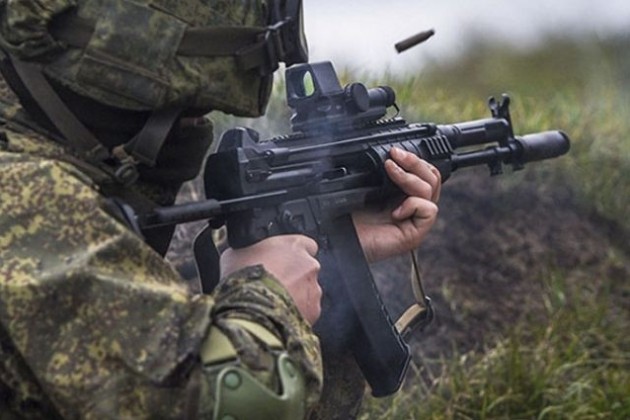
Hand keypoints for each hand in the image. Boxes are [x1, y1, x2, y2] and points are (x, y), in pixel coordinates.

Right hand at [220, 235, 321, 324]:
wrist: (250, 310)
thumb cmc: (242, 279)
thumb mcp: (235, 254)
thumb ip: (248, 251)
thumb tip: (243, 255)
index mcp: (294, 245)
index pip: (304, 244)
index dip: (291, 254)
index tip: (281, 261)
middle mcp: (309, 265)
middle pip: (306, 270)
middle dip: (293, 277)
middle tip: (273, 285)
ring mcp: (313, 290)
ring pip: (308, 293)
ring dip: (295, 297)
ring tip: (272, 304)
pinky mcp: (313, 311)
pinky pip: (307, 312)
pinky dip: (296, 314)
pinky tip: (278, 316)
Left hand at [353, 147, 440, 262]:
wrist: (336, 239)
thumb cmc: (345, 217)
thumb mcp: (363, 187)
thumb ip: (379, 173)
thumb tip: (390, 154)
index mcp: (402, 195)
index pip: (424, 172)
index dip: (415, 159)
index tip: (394, 150)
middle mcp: (411, 208)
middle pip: (432, 178)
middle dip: (415, 162)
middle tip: (395, 155)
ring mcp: (414, 222)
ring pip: (431, 191)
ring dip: (410, 177)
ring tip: (391, 172)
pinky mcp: (414, 235)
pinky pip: (429, 210)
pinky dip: (413, 204)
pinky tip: (394, 211)